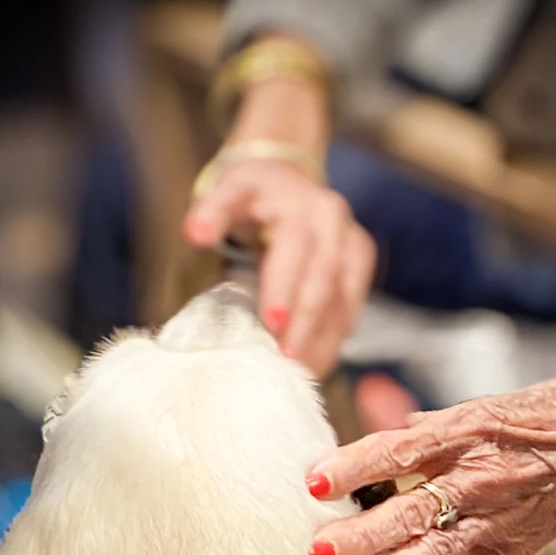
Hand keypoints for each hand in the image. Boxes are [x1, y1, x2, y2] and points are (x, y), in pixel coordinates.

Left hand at [184, 159, 375, 379]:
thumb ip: (212, 209)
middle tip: (285, 360)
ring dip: (322, 341)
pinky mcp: (360, 268)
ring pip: (343, 301)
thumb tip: (195, 233)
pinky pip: (350, 310)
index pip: (296, 250)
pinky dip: (332, 341)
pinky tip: (313, 365)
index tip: (271, 323)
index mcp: (306, 205)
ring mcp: (354, 246)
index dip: (284, 288)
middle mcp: (336, 224)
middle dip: (305, 324)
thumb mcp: (230, 189)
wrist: (292, 181)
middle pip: (324, 282)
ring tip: (299, 373)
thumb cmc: (255, 191)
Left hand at [306, 379, 555, 554]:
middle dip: (362, 534)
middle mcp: (479, 477)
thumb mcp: (485, 405)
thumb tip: (379, 416)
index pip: (400, 449)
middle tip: (318, 552)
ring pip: (438, 551)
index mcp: (466, 432)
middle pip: (412, 508)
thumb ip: (427, 423)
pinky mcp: (514, 549)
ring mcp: (497, 518)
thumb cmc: (550, 417)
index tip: (314, 480)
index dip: (356, 466)